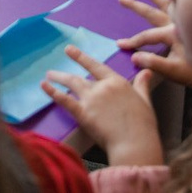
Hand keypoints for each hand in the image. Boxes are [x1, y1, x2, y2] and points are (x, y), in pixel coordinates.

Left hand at [42, 45, 164, 166]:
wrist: (134, 142)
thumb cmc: (143, 125)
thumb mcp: (145, 101)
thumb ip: (142, 85)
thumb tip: (146, 71)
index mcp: (117, 82)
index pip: (96, 66)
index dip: (82, 58)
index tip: (69, 50)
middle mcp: (102, 87)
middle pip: (80, 76)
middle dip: (65, 72)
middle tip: (52, 69)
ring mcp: (91, 99)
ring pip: (71, 84)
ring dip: (58, 79)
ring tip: (48, 76)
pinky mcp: (83, 113)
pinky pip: (65, 100)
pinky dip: (54, 92)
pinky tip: (45, 87)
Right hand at [115, 0, 191, 92]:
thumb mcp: (176, 72)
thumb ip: (155, 64)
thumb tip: (135, 56)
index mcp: (172, 33)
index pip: (146, 36)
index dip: (132, 42)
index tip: (119, 44)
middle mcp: (178, 21)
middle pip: (152, 12)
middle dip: (135, 6)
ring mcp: (187, 18)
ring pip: (166, 2)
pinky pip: (181, 1)